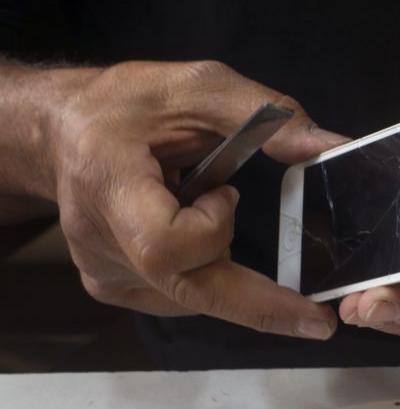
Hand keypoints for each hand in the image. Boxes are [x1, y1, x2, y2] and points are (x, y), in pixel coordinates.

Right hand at [52, 60, 345, 338]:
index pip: (163, 246)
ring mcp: (103, 273)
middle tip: (319, 321)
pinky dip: (207, 271)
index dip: (211, 231)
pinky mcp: (111, 287)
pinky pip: (178, 297)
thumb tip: (328, 147)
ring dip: (225, 264)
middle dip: (262, 306)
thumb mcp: (198, 86)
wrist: (61, 131)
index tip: (227, 191)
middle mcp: (99, 243)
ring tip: (209, 205)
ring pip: (190, 296)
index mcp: (109, 184)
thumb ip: (267, 116)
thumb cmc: (125, 104)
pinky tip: (195, 229)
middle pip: (187, 292)